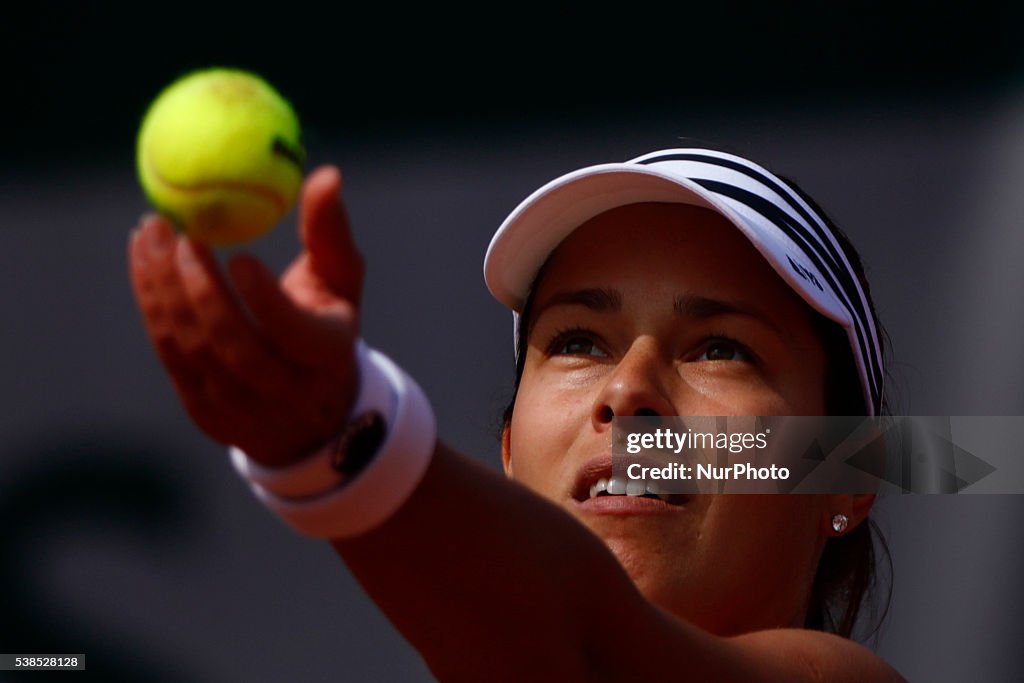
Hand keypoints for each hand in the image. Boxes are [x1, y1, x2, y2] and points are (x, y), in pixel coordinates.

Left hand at [128, 166, 363, 465]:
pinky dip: (153, 306)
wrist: (310, 409)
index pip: (294, 333)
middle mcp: (287, 391)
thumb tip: (326, 175)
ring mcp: (243, 409)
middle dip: (198, 288)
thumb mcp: (340, 280)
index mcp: (329, 355)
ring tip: (151, 233)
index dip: (264, 299)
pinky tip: (146, 262)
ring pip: (193, 348)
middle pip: (233, 344)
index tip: (236, 252)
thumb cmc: (327, 321)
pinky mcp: (206, 412)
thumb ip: (329, 231)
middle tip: (177, 231)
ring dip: (164, 289)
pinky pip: (170, 355)